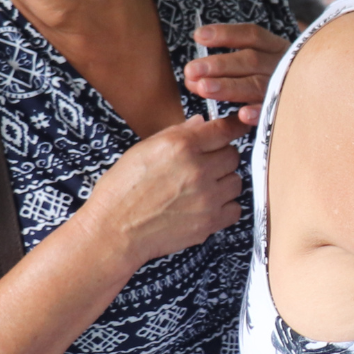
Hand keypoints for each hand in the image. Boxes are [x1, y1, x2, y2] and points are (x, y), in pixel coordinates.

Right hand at [79, 115, 248, 269]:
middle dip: (221, 158)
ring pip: (236, 181)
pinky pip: (235, 208)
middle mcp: (198, 169)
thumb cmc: (121, 190)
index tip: (239, 127)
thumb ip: (176, 134)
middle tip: (203, 166)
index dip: (234, 127)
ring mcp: (206, 197)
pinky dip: (225, 207)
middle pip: (233, 155)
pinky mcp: (210, 222)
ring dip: (223, 183)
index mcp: (180, 146)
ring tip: (201, 188)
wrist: (113, 231)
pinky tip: (206, 206)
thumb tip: (201, 122)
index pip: (224, 129)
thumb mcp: (142, 150)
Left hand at [185, 23, 290, 125]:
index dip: (225, 35)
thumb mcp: (258, 62)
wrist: (310, 99)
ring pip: (257, 84)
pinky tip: (241, 115)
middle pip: (251, 60)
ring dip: (229, 87)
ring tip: (202, 88)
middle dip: (219, 65)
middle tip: (191, 70)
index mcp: (275, 47)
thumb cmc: (271, 78)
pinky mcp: (288, 110)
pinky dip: (259, 112)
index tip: (198, 36)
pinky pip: (274, 111)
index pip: (251, 35)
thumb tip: (192, 75)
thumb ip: (229, 65)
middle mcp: (282, 64)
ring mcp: (286, 87)